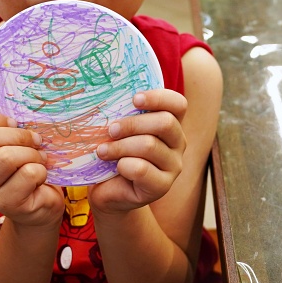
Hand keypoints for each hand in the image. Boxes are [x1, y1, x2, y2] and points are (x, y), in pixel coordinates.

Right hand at [0, 112, 63, 227]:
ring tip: (40, 160)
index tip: (15, 124)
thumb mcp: (15, 145)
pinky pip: (27, 174)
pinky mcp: (6, 204)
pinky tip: (41, 177)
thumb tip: (25, 113)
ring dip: (32, 154)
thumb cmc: (28, 168)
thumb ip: (11, 130)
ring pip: (6, 157)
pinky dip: (41, 170)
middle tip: (36, 141)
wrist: (41, 206)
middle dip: (19, 136)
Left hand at [89, 89, 187, 213]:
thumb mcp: (120, 131)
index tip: (134, 100)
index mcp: (171, 124)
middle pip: (165, 122)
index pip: (178, 104)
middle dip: (132, 124)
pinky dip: (123, 165)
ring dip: (120, 146)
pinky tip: (115, 167)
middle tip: (110, 130)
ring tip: (103, 151)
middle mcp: (178, 143)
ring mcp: (173, 166)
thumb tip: (110, 91)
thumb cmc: (114, 154)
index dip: (158, 98)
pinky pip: (142, 169)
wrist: (108, 191)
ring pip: (150, 146)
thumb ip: (124, 114)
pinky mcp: (162, 186)